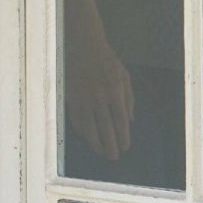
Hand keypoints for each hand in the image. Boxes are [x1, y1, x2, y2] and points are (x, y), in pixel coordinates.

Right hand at [66, 29, 134, 159]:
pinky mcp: (71, 97)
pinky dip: (82, 130)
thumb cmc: (107, 60)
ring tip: (101, 151)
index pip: (120, 120)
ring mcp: (83, 97)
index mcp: (115, 90)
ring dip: (95, 142)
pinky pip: (76, 119)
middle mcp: (99, 96)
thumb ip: (129, 98)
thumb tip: (131, 121)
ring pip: (89, 126)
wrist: (84, 46)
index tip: (125, 146)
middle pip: (106, 127)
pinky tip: (87, 137)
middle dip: (111, 144)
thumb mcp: (125, 76)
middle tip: (114, 156)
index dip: (123, 136)